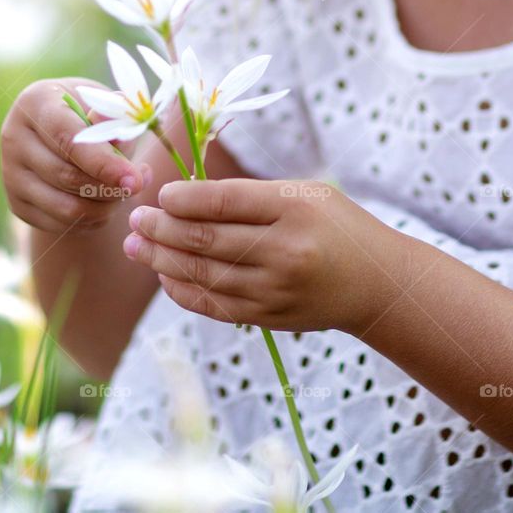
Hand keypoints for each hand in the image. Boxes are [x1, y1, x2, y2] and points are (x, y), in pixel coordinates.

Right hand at [1, 78, 152, 233]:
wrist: (64, 134)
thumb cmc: (92, 115)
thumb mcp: (105, 107)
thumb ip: (114, 119)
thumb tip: (115, 126)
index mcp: (35, 103)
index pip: (68, 139)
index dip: (104, 163)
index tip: (134, 180)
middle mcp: (14, 138)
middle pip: (67, 177)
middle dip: (110, 188)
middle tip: (137, 184)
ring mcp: (10, 174)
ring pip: (66, 207)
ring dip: (105, 207)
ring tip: (124, 191)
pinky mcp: (17, 204)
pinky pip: (62, 224)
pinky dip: (93, 219)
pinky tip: (105, 201)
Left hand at [123, 179, 407, 333]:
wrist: (376, 284)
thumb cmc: (337, 227)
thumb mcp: (306, 194)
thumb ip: (252, 194)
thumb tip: (185, 199)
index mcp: (296, 209)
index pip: (224, 201)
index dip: (184, 198)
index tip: (162, 194)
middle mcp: (285, 251)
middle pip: (206, 239)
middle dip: (161, 229)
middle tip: (136, 220)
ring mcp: (276, 289)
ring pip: (203, 274)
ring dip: (161, 260)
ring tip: (136, 246)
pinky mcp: (269, 318)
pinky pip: (213, 305)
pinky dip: (182, 290)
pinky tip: (163, 275)